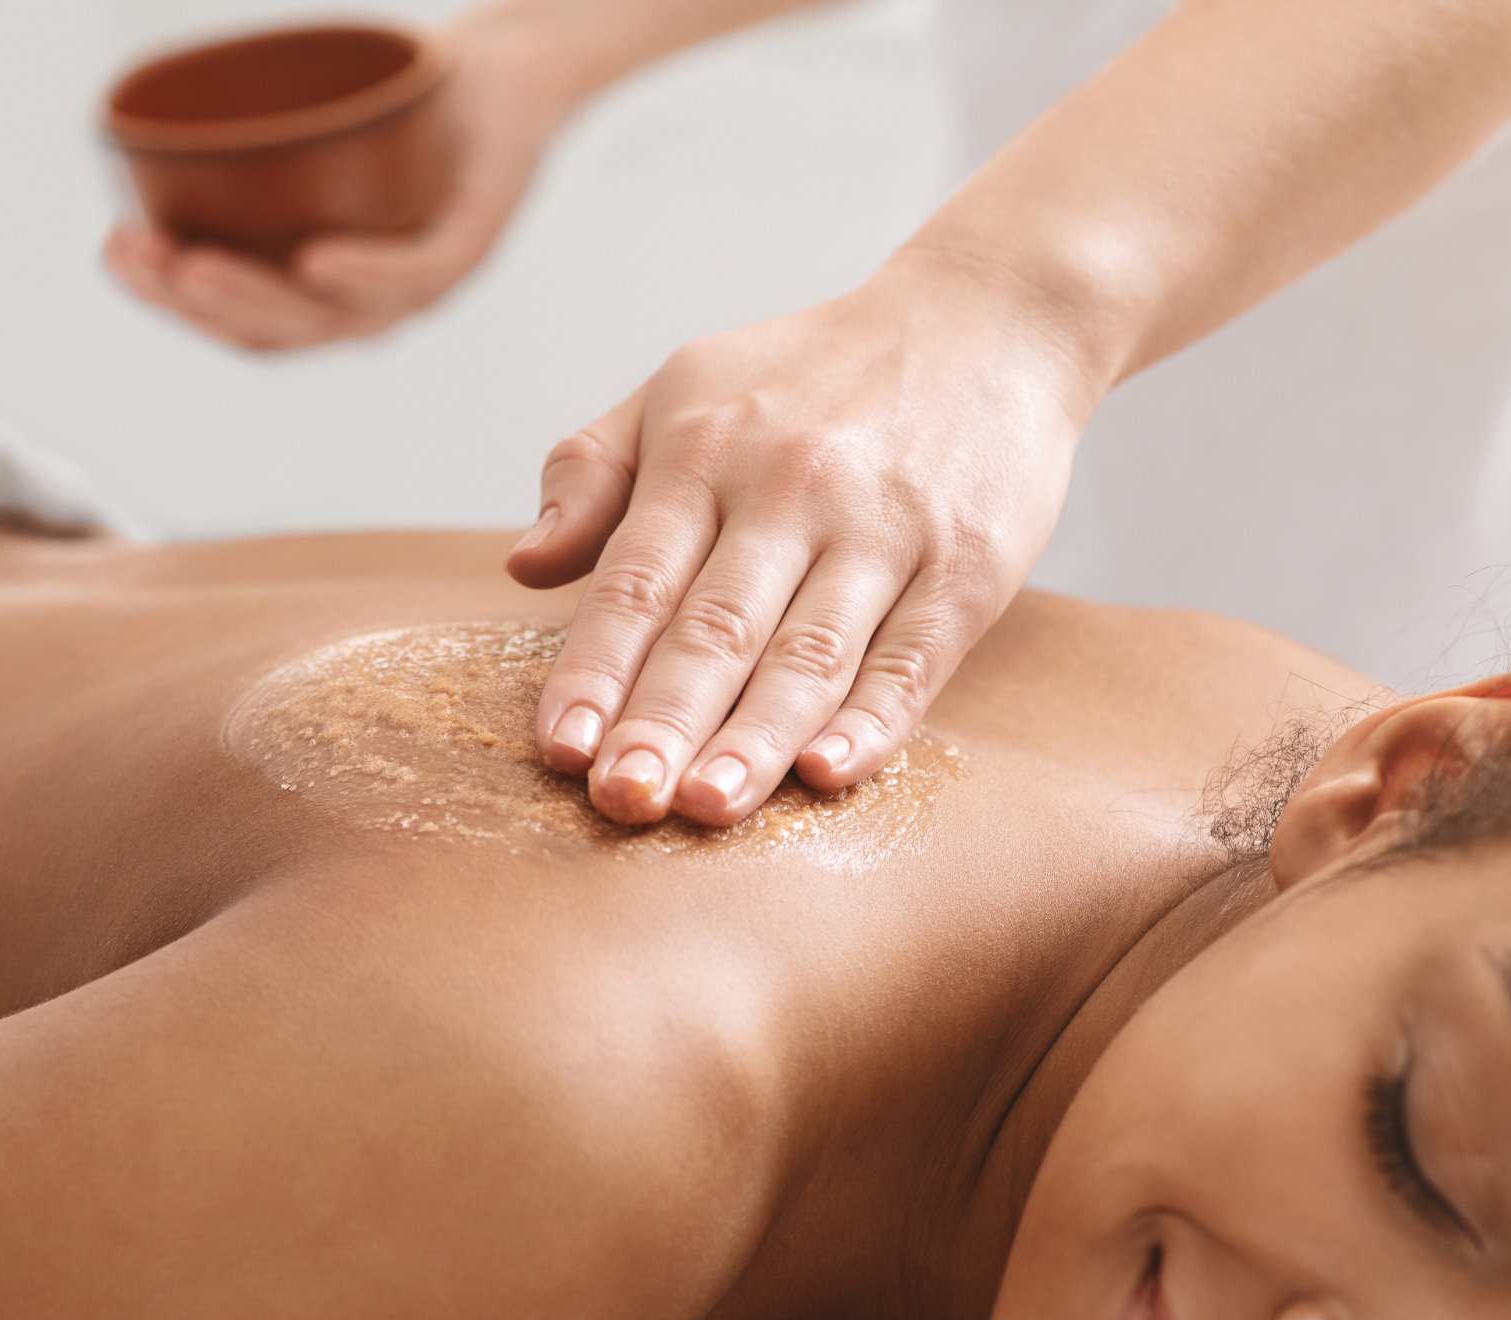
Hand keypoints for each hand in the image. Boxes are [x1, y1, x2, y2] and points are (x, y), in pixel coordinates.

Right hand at [103, 8, 578, 350]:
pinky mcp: (472, 243)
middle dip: (198, 302)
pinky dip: (366, 271)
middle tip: (140, 261)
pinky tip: (314, 261)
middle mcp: (376, 305)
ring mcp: (426, 282)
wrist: (502, 79)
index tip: (113, 252)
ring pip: (337, 313)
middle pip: (281, 329)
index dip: (172, 303)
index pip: (244, 324)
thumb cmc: (397, 107)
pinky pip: (417, 271)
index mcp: (331, 296)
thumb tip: (131, 135)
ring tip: (194, 266)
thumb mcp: (303, 132)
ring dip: (258, 294)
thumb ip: (237, 154)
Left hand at [505, 252, 1097, 824]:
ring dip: (755, 738)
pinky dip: (872, 720)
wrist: (987, 318)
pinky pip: (911, 659)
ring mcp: (883, 530)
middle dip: (664, 721)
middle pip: (716, 628)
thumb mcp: (684, 386)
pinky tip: (827, 773)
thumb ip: (593, 472)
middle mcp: (790, 489)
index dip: (595, 669)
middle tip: (623, 801)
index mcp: (704, 449)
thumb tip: (523, 566)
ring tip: (706, 809)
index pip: (635, 581)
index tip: (561, 748)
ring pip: (809, 654)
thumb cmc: (814, 373)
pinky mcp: (966, 568)